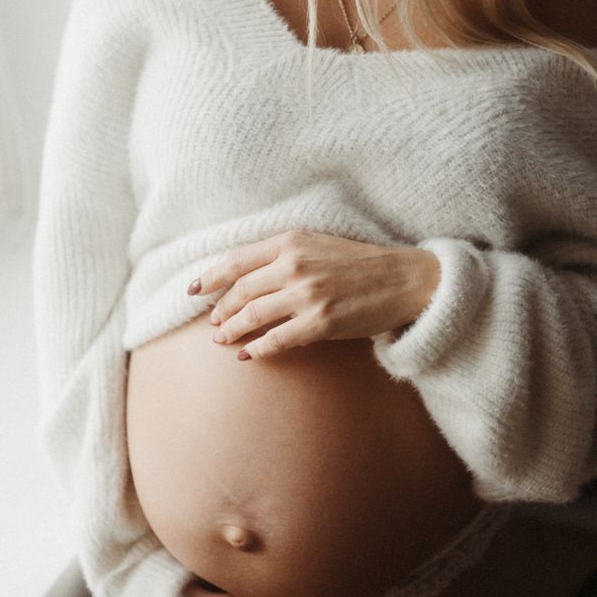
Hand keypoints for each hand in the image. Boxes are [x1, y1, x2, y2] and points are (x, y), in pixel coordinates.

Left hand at [187, 229, 439, 359]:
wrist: (403, 279)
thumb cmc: (359, 262)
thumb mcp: (317, 243)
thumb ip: (283, 253)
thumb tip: (244, 274)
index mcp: (291, 241)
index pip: (236, 259)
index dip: (209, 277)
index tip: (193, 290)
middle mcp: (294, 265)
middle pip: (240, 291)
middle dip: (220, 309)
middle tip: (213, 322)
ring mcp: (307, 295)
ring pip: (252, 316)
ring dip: (231, 330)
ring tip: (221, 339)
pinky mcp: (321, 323)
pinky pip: (277, 340)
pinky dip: (257, 349)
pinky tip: (248, 355)